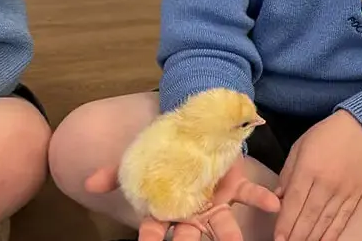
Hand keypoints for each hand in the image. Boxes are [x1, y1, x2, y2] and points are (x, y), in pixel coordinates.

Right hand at [85, 156, 279, 240]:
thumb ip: (114, 175)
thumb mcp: (136, 161)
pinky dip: (262, 199)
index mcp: (168, 210)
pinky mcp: (235, 188)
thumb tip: (88, 184)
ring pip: (223, 226)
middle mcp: (192, 214)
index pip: (157, 232)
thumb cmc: (161, 153)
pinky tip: (273, 204)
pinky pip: (249, 196)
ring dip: (232, 237)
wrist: (190, 131)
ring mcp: (215, 204)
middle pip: (191, 237)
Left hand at [274, 110, 361, 240]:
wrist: (358, 130)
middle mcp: (326, 183)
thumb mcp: (298, 149)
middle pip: (309, 216)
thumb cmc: (322, 137)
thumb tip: (277, 200)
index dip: (285, 222)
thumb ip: (286, 175)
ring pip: (325, 221)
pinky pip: (342, 219)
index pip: (294, 201)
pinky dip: (333, 234)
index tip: (278, 237)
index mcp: (308, 169)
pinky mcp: (355, 196)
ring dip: (312, 238)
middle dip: (296, 235)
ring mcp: (343, 191)